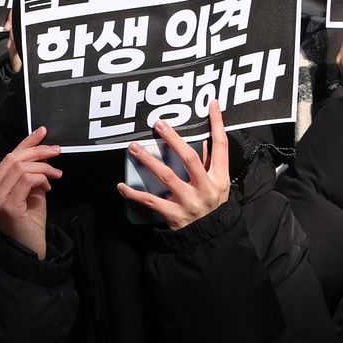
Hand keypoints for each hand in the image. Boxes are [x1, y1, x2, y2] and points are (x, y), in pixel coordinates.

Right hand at [0, 126, 60, 259]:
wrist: (27, 248)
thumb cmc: (28, 221)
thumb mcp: (30, 190)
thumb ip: (30, 171)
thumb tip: (42, 149)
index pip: (7, 157)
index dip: (26, 143)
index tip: (42, 132)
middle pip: (13, 159)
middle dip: (38, 152)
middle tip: (57, 151)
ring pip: (21, 168)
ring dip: (43, 168)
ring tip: (56, 175)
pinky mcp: (6, 206)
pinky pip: (27, 180)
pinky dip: (41, 179)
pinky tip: (48, 187)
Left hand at [120, 102, 231, 229]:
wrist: (210, 238)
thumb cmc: (212, 207)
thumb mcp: (218, 184)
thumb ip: (209, 163)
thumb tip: (202, 140)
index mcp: (219, 177)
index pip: (221, 145)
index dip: (217, 124)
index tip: (211, 104)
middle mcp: (206, 187)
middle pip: (189, 158)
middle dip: (173, 140)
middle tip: (159, 124)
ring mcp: (190, 202)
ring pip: (167, 177)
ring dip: (148, 161)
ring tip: (134, 148)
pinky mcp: (174, 215)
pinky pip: (151, 201)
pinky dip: (134, 194)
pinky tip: (121, 185)